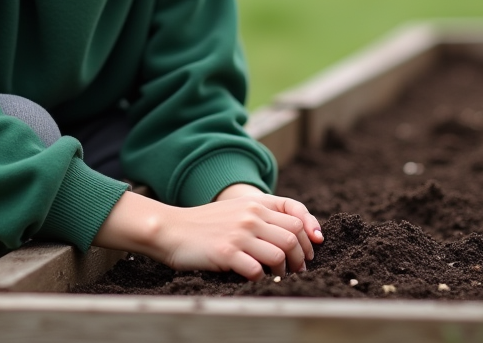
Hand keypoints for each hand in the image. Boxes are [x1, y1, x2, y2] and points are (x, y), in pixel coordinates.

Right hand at [93, 190, 322, 280]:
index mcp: (255, 203)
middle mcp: (250, 216)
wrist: (171, 229)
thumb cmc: (205, 224)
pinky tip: (255, 278)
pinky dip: (262, 278)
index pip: (296, 215)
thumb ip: (261, 216)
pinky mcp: (227, 253)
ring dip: (283, 270)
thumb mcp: (235, 210)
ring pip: (280, 254)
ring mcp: (239, 234)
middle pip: (294, 236)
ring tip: (278, 276)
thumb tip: (294, 234)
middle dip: (301, 257)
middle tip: (297, 269)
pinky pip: (257, 270)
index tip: (311, 250)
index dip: (309, 234)